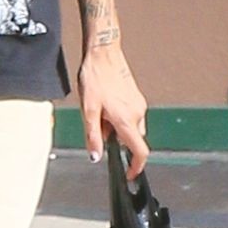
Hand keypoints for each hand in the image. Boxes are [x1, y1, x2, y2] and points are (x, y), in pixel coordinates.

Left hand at [78, 43, 147, 178]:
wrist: (103, 53)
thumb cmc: (95, 78)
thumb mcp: (88, 110)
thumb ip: (93, 136)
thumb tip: (96, 157)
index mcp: (126, 120)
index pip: (140, 151)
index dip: (136, 167)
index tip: (130, 174)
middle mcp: (138, 113)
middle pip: (132, 139)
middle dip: (117, 140)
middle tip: (99, 125)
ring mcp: (139, 104)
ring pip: (131, 127)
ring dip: (117, 128)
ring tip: (99, 110)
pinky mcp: (137, 97)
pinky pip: (131, 115)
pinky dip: (120, 117)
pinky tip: (105, 103)